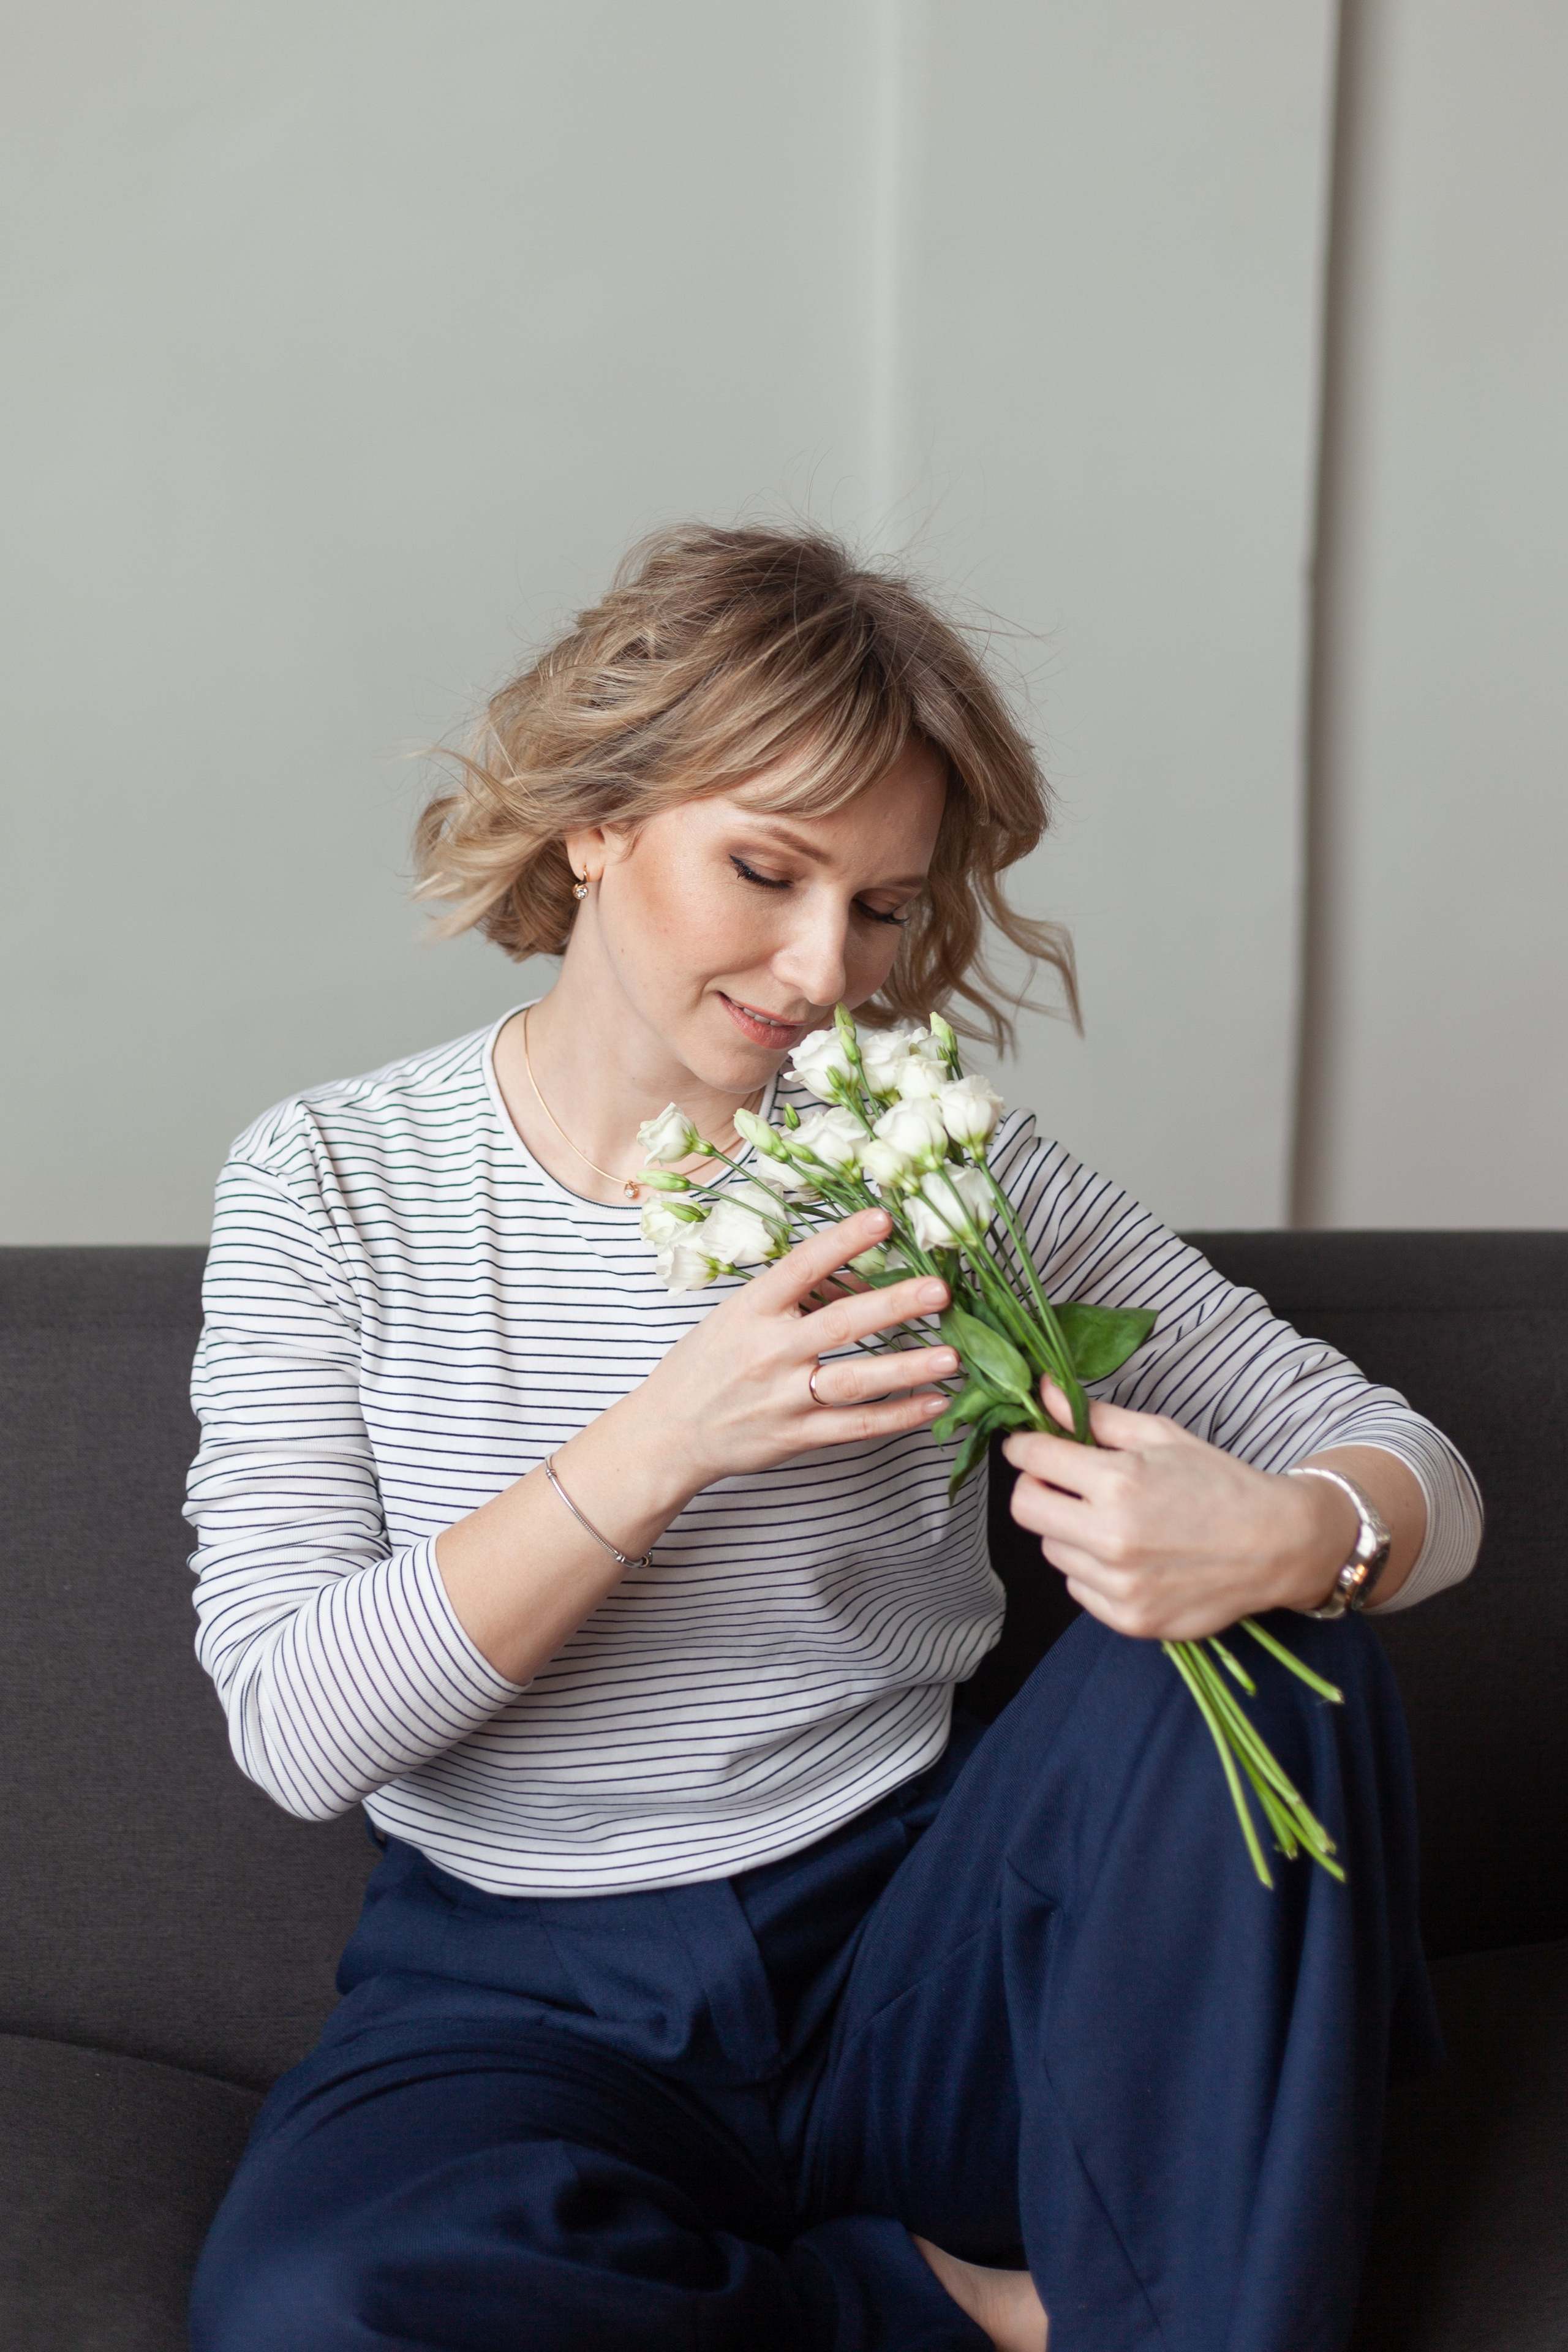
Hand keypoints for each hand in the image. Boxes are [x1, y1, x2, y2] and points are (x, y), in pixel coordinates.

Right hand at [631, 1207, 956, 1499]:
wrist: (667, 1434)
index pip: (802, 1266)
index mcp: (751, 1311)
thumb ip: (797, 1297)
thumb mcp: (738, 1317)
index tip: (883, 1218)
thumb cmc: (705, 1366)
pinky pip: (855, 1426)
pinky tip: (934, 1405)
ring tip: (951, 1356)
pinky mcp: (797, 1436)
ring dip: (906, 1367)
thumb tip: (862, 1276)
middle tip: (939, 1290)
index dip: (843, 1241)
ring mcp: (784, 1398)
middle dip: (893, 1305)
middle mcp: (769, 1352)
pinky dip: (897, 1416)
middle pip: (839, 1324)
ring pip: (855, 1381)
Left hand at [1001, 1384, 1357, 1639]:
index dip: (1025, 1446)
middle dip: (1036, 1488)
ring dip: (1068, 1530)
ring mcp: (1119, 1585)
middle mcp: (1112, 1538)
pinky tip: (1129, 1557)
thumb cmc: (1219, 1483)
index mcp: (1118, 1482)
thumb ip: (1095, 1418)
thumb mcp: (1160, 1436)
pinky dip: (1092, 1571)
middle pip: (1026, 1509)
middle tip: (1062, 1482)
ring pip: (1052, 1550)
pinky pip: (1078, 1588)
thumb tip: (1041, 1391)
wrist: (1277, 1545)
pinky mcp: (1129, 1620)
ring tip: (1112, 1520)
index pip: (1032, 1459)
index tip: (1031, 1445)